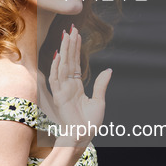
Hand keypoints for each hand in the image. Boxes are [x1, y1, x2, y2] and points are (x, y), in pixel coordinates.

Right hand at [48, 25, 111, 146]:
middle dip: (69, 44)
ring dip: (64, 51)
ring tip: (66, 36)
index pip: (74, 62)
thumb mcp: (99, 100)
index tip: (76, 34)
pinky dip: (56, 67)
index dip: (75, 48)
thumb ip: (101, 84)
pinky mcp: (59, 97)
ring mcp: (62, 90)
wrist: (84, 136)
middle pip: (68, 60)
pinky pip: (56, 79)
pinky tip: (59, 55)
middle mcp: (67, 85)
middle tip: (70, 28)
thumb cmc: (90, 122)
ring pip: (62, 66)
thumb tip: (108, 70)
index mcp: (76, 86)